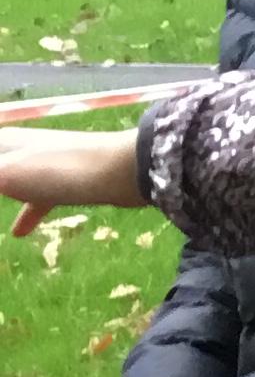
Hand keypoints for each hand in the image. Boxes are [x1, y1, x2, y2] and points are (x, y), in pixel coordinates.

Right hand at [0, 128, 144, 235]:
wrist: (121, 171)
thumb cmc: (57, 170)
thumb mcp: (3, 173)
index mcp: (1, 142)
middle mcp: (17, 148)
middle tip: (1, 190)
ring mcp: (41, 164)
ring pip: (8, 180)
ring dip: (1, 194)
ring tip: (3, 225)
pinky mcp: (63, 182)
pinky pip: (35, 198)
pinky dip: (24, 213)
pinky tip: (18, 234)